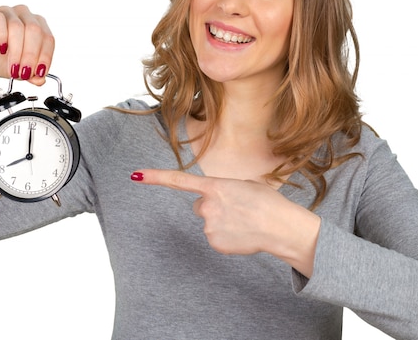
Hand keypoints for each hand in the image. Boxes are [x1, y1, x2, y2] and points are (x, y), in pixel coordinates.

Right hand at [0, 4, 54, 85]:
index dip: (45, 57)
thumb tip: (41, 80)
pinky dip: (2, 36)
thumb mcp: (20, 71)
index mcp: (39, 27)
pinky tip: (1, 49)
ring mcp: (8, 12)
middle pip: (35, 31)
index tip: (39, 73)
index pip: (48, 39)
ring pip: (18, 27)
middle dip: (30, 55)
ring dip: (16, 51)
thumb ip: (32, 75)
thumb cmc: (1, 60)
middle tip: (23, 72)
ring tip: (12, 67)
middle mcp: (26, 16)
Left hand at [131, 169, 320, 276]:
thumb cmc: (266, 202)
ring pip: (209, 222)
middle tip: (236, 208)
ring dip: (222, 221)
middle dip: (214, 206)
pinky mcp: (215, 243)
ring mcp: (209, 227)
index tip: (136, 175)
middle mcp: (207, 206)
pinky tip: (242, 233)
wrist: (281, 227)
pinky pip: (215, 237)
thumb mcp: (244, 185)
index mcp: (215, 186)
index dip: (155, 177)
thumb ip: (223, 190)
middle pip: (200, 205)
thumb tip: (216, 201)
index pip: (178, 180)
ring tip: (243, 221)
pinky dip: (226, 236)